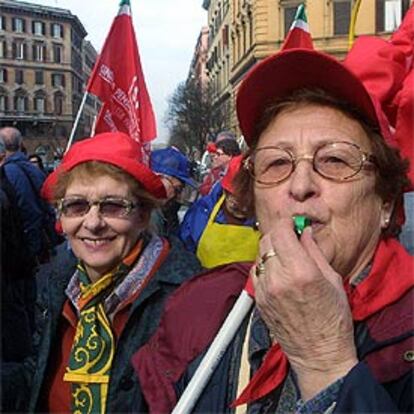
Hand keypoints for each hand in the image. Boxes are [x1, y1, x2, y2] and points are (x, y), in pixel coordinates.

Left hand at [253, 217, 357, 399]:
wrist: (319, 355)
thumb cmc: (333, 321)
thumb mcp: (332, 280)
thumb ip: (314, 251)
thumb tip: (304, 232)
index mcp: (301, 271)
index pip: (281, 231)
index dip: (286, 223)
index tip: (292, 223)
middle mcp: (279, 279)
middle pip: (267, 240)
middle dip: (278, 234)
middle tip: (290, 238)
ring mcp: (265, 290)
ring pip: (259, 254)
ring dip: (271, 249)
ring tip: (286, 256)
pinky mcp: (259, 300)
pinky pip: (256, 272)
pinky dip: (265, 265)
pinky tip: (278, 271)